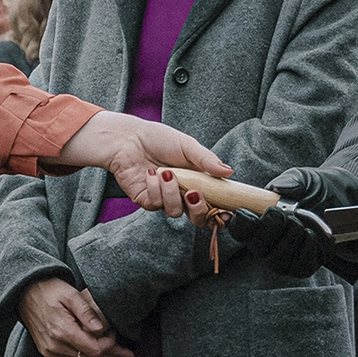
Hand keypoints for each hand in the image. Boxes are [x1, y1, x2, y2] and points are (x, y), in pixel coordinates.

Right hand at [18, 276, 132, 356]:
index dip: (109, 343)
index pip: (95, 350)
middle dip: (107, 352)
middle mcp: (55, 345)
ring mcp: (49, 350)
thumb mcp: (71, 295)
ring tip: (108, 345)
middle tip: (118, 342)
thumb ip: (86, 312)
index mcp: (63, 331)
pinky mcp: (45, 350)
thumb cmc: (50, 289)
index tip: (113, 332)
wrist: (25, 292)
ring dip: (94, 354)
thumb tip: (100, 329)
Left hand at [46, 111, 229, 207]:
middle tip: (194, 193)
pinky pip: (155, 204)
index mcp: (198, 182)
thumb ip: (207, 160)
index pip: (214, 203)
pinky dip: (154, 188)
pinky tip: (151, 173)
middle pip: (198, 218)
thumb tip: (229, 172)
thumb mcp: (187, 146)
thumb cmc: (159, 139)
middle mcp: (182, 194)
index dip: (221, 213)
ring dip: (172, 193)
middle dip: (199, 210)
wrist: (128, 138)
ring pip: (175, 212)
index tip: (226, 212)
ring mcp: (164, 199)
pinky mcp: (146, 200)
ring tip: (166, 173)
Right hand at [227, 167, 357, 278]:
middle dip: (269, 230)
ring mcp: (284, 256)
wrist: (344, 200)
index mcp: (259, 218)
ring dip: (289, 240)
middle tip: (283, 214)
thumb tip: (277, 189)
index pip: (239, 229)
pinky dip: (306, 250)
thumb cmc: (317, 188)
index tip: (247, 213)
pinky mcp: (302, 266)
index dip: (239, 224)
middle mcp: (268, 241)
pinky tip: (312, 235)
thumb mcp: (304, 178)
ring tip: (301, 224)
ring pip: (276, 261)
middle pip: (255, 247)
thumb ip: (290, 181)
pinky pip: (298, 267)